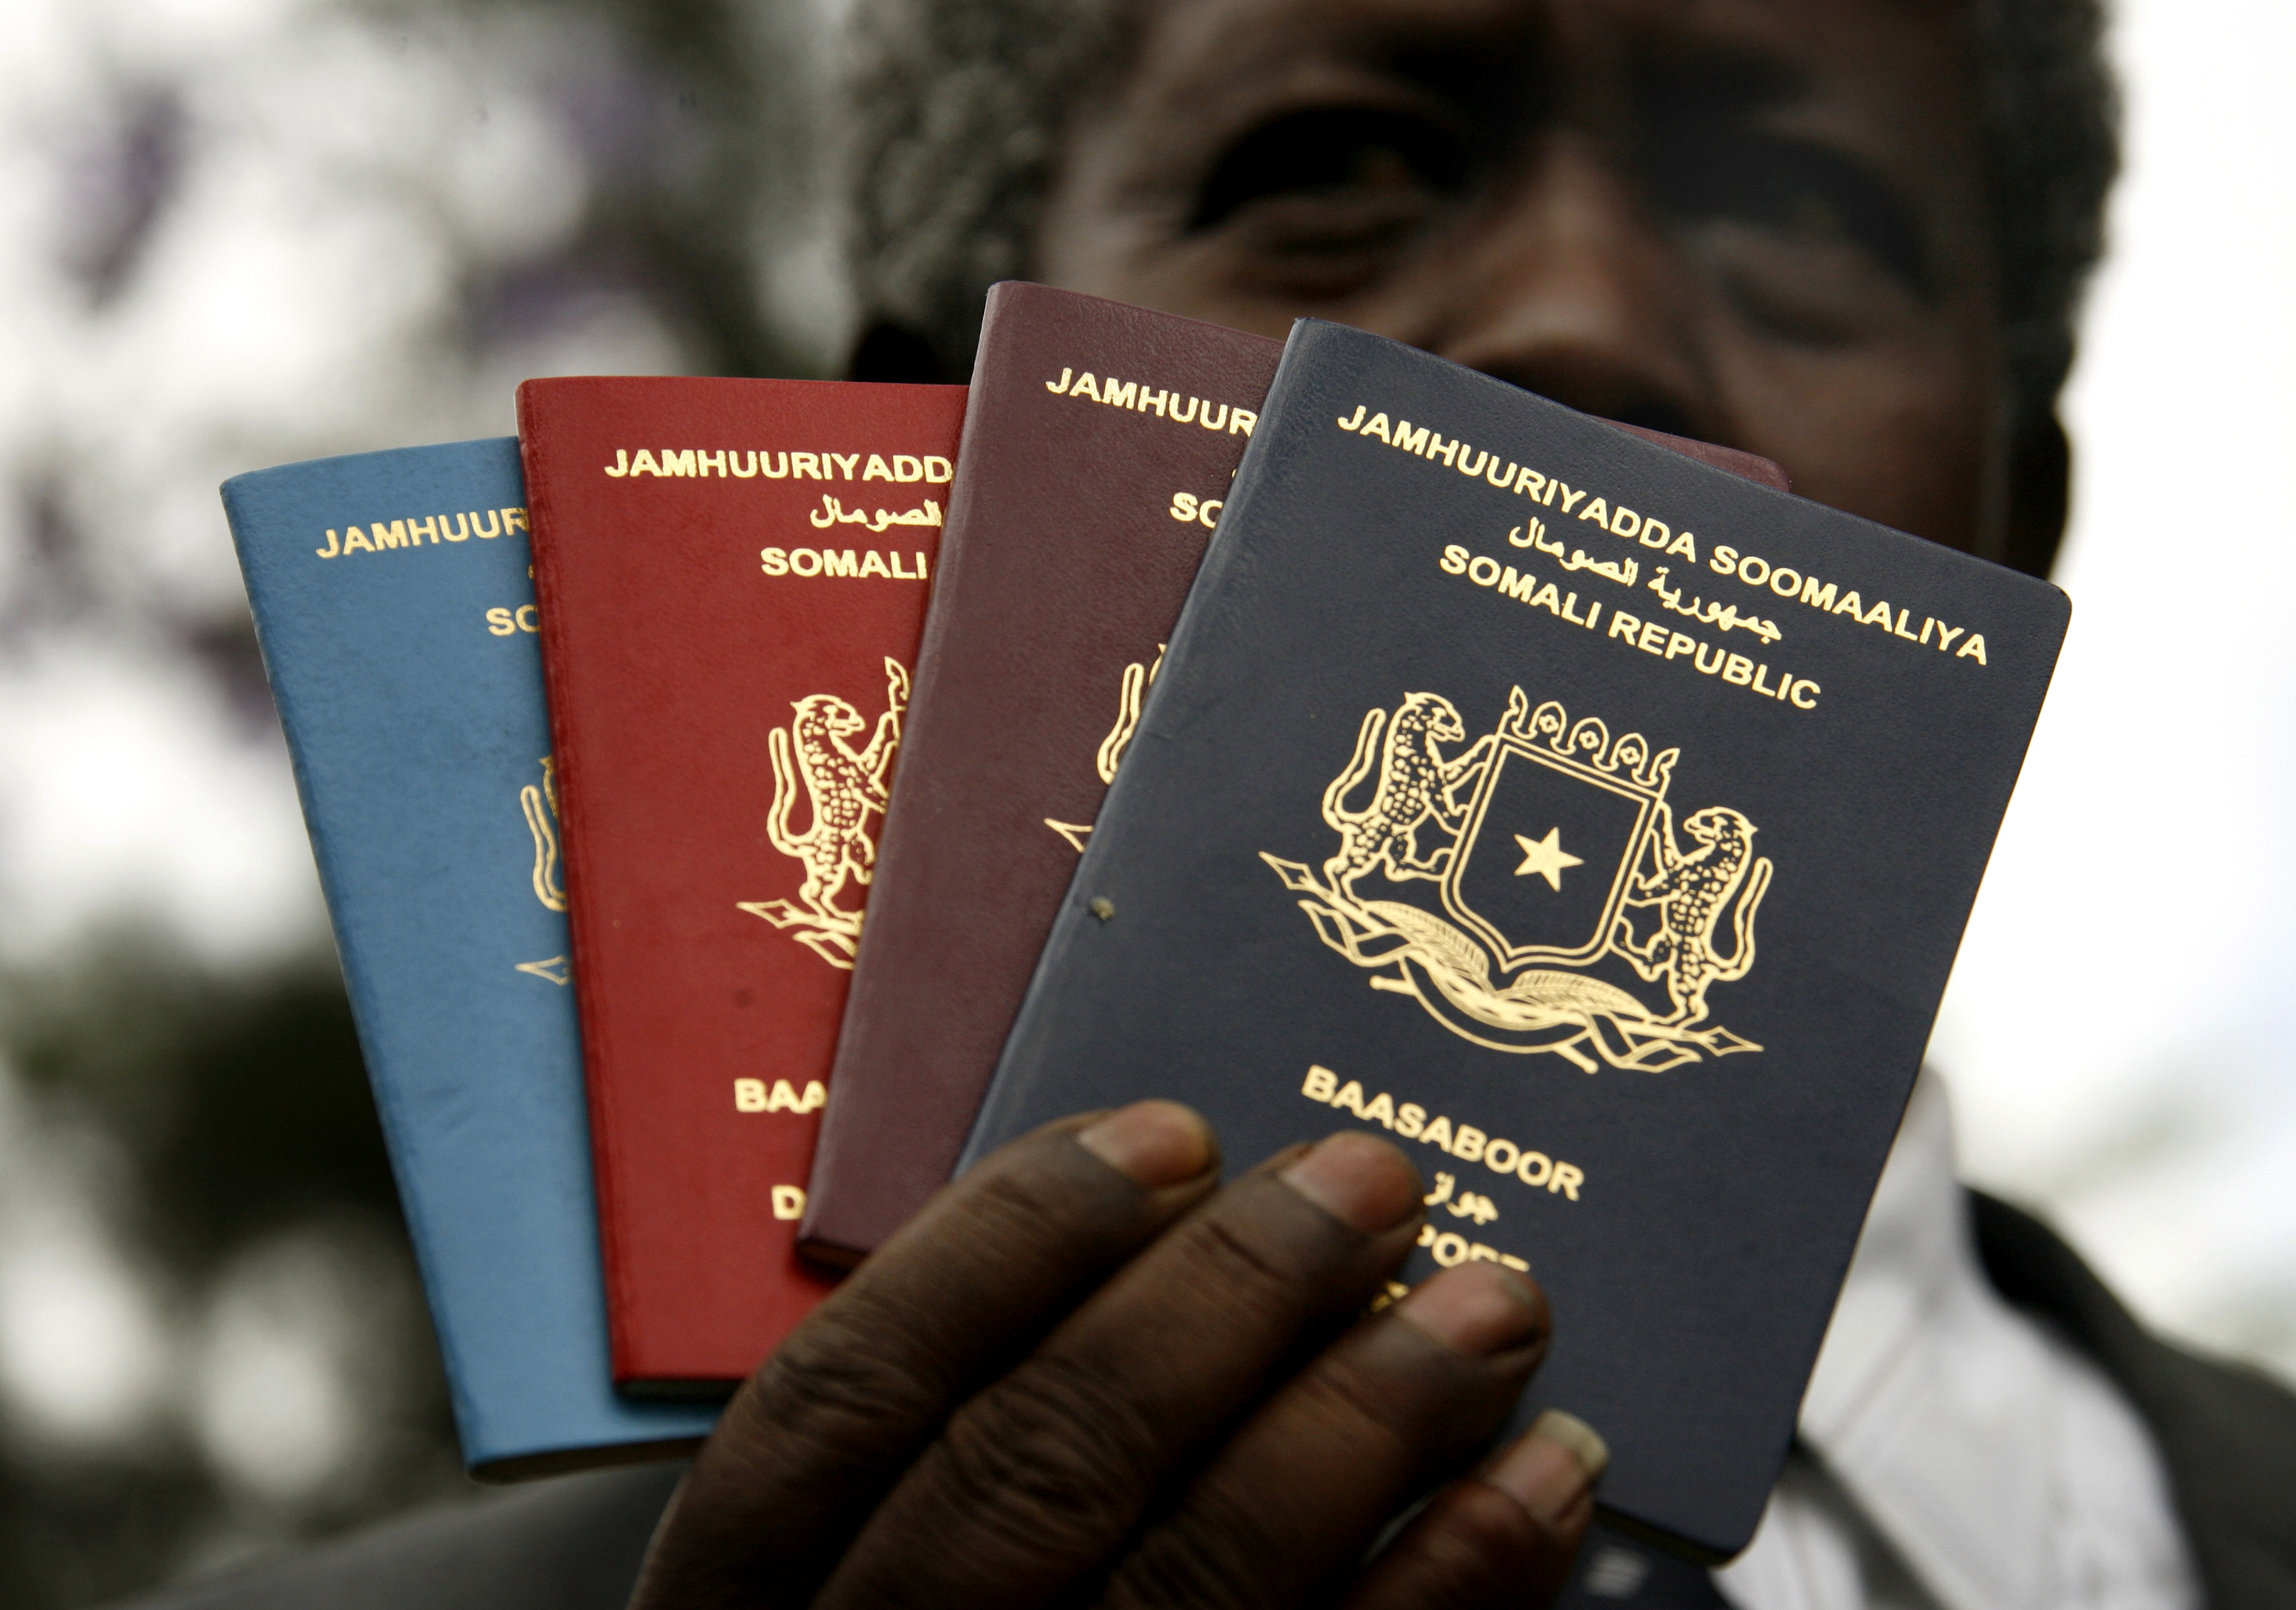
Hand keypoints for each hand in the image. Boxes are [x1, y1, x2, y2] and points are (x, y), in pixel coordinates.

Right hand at [631, 1101, 1605, 1609]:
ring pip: (1199, 1576)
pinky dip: (1465, 1576)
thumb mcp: (853, 1577)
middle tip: (1368, 1179)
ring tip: (1492, 1301)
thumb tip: (1174, 1245)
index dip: (1008, 1243)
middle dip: (1225, 1297)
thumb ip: (955, 1429)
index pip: (847, 1393)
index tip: (1163, 1133)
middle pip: (1041, 1464)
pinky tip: (1543, 1472)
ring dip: (1368, 1416)